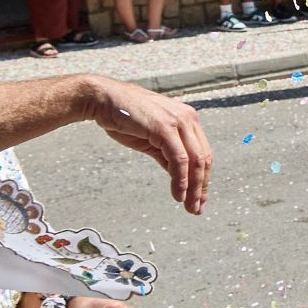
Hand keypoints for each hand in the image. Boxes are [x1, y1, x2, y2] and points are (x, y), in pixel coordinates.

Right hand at [78, 75, 212, 213]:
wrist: (103, 99)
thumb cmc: (126, 117)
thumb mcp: (152, 138)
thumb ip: (168, 153)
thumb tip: (179, 175)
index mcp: (188, 119)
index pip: (203, 153)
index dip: (203, 178)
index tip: (199, 197)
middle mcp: (188, 118)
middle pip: (204, 158)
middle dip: (202, 186)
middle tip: (197, 208)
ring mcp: (178, 122)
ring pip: (195, 161)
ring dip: (194, 188)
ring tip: (190, 206)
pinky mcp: (165, 128)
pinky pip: (179, 159)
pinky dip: (181, 180)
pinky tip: (179, 194)